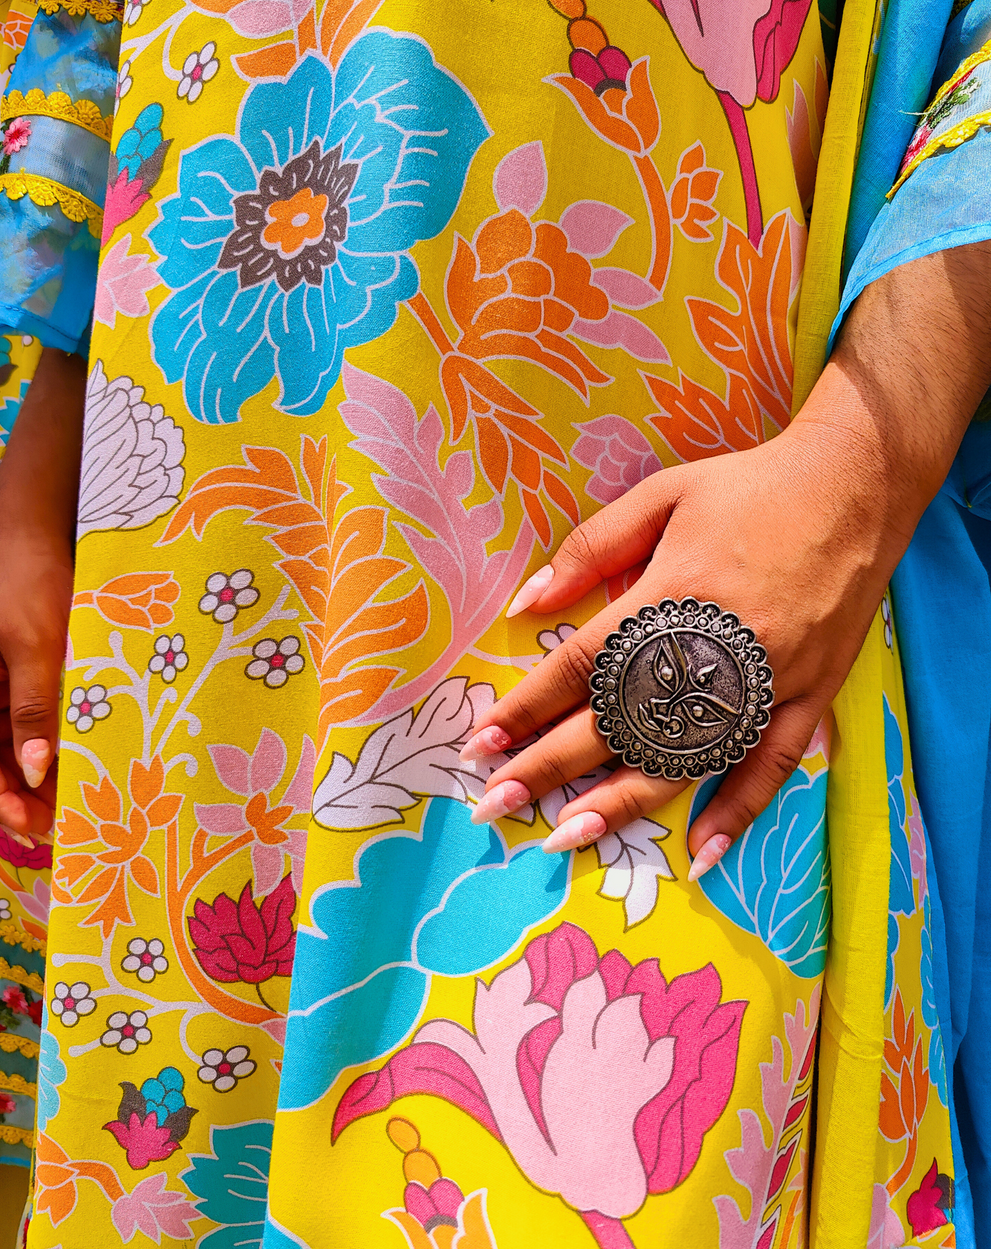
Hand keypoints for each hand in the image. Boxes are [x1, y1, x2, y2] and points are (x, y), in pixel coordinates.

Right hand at [0, 525, 70, 841]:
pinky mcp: (16, 676)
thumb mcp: (35, 647)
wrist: (34, 534)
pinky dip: (48, 743)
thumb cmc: (27, 582)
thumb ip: (33, 710)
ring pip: (11, 744)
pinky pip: (26, 720)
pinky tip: (77, 761)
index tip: (38, 827)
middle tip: (66, 824)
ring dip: (39, 774)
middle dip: (24, 795)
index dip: (3, 800)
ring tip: (76, 800)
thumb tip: (35, 773)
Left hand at [462, 390, 921, 876]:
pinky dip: (739, 810)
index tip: (480, 744)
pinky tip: (700, 852)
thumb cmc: (749, 488)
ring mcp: (768, 678)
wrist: (856, 485)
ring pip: (688, 758)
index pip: (583, 666)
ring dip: (624, 804)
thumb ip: (592, 548)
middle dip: (551, 769)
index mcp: (673, 592)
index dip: (526, 708)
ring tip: (565, 839)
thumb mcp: (662, 494)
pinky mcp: (810, 694)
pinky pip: (773, 765)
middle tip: (494, 806)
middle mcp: (716, 646)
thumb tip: (528, 605)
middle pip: (621, 722)